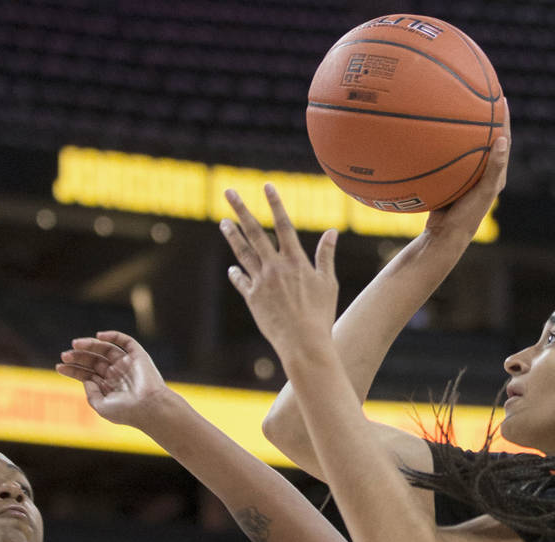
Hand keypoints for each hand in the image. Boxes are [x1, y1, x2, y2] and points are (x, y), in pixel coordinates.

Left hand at [56, 330, 169, 426]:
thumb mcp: (102, 407)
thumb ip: (91, 394)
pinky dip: (112, 335)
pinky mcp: (137, 355)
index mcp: (109, 387)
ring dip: (90, 345)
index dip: (73, 369)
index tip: (59, 365)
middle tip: (65, 355)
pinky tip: (98, 336)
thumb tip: (86, 380)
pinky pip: (124, 341)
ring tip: (75, 345)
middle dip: (78, 357)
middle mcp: (117, 374)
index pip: (88, 374)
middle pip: (93, 360)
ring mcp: (127, 363)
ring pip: (105, 349)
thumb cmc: (127, 411)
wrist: (149, 407)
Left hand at [220, 184, 338, 356]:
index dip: (275, 203)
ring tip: (223, 222)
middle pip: (255, 232)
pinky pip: (242, 281)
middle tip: (229, 192)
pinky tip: (232, 268)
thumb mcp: (328, 283)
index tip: (267, 186)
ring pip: (243, 253)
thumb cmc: (321, 314)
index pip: (283, 225)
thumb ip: (326, 256)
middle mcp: (275, 267)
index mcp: (295, 261)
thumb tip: (331, 232)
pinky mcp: (252, 298)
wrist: (303, 342)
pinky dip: (236, 274)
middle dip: (241, 210)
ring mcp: (261, 282)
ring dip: (233, 236)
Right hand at [424, 97, 509, 241]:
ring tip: (453, 108)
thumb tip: (503, 139)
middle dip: (483, 118)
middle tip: (479, 94)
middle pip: (485, 139)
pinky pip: (445, 158)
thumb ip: (494, 167)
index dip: (504, 119)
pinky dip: (440, 146)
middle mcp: (483, 173)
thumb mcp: (483, 191)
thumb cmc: (466, 216)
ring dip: (461, 130)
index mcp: (496, 175)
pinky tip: (427, 135)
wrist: (444, 237)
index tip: (500, 98)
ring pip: (464, 148)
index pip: (504, 140)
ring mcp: (464, 177)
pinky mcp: (449, 182)